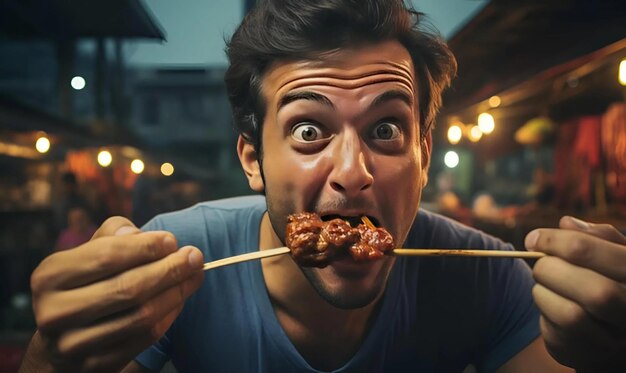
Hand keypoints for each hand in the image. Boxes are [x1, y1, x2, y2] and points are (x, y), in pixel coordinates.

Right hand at [21, 217, 204, 372]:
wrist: (61, 339)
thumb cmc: (84, 284)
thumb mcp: (87, 253)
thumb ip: (114, 235)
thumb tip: (141, 235)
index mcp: (50, 276)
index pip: (107, 256)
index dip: (146, 247)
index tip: (173, 241)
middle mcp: (55, 311)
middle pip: (129, 287)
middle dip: (170, 269)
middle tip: (195, 257)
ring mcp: (73, 344)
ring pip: (141, 315)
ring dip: (177, 293)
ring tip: (194, 276)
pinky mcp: (94, 365)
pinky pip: (144, 338)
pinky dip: (169, 316)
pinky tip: (179, 299)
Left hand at [525, 216, 625, 370]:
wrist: (615, 331)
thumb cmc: (613, 280)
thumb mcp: (615, 254)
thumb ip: (596, 237)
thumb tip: (566, 223)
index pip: (590, 249)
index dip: (555, 240)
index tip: (533, 238)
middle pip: (593, 290)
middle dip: (552, 269)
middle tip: (540, 264)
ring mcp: (617, 339)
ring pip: (572, 316)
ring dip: (545, 292)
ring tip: (545, 282)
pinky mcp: (591, 354)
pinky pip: (557, 332)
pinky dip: (545, 310)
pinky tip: (550, 301)